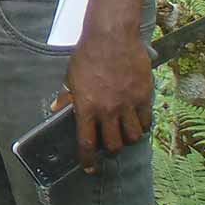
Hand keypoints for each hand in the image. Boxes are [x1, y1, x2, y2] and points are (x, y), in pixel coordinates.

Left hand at [57, 25, 153, 174]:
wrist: (111, 37)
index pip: (87, 143)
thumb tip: (57, 109)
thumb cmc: (88, 54)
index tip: (90, 168)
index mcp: (87, 107)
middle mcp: (108, 110)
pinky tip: (138, 121)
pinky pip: (146, 121)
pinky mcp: (144, 96)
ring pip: (132, 136)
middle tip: (109, 145)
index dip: (88, 160)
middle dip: (110, 149)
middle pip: (113, 145)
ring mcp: (128, 104)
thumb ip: (67, 96)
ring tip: (125, 133)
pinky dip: (143, 125)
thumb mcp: (71, 77)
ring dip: (128, 138)